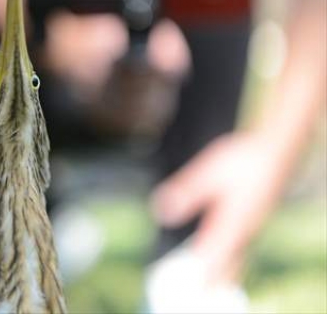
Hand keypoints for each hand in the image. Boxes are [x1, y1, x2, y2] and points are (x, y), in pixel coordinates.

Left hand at [151, 132, 290, 284]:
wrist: (278, 150)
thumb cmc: (242, 159)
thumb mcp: (208, 171)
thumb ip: (186, 192)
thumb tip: (160, 211)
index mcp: (232, 223)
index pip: (210, 257)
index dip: (197, 272)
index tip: (186, 285)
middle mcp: (245, 231)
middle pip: (226, 265)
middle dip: (210, 276)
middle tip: (195, 289)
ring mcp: (253, 227)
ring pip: (237, 259)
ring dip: (221, 270)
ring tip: (208, 283)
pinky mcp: (255, 221)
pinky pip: (242, 249)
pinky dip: (231, 259)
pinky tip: (226, 261)